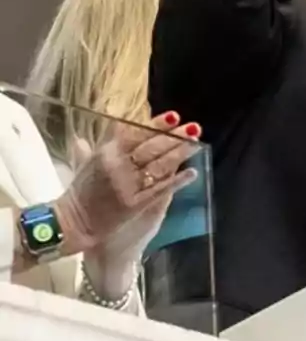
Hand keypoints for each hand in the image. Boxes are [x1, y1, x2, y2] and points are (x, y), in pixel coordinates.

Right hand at [54, 112, 199, 257]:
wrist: (72, 225)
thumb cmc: (80, 195)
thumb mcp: (85, 166)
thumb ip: (95, 149)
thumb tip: (102, 130)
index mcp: (106, 154)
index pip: (136, 134)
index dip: (157, 125)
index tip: (175, 116)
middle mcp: (117, 167)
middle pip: (151, 148)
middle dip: (174, 137)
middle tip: (194, 127)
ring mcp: (126, 186)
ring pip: (158, 166)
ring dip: (180, 154)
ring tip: (197, 144)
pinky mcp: (133, 205)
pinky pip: (159, 190)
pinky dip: (176, 180)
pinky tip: (192, 172)